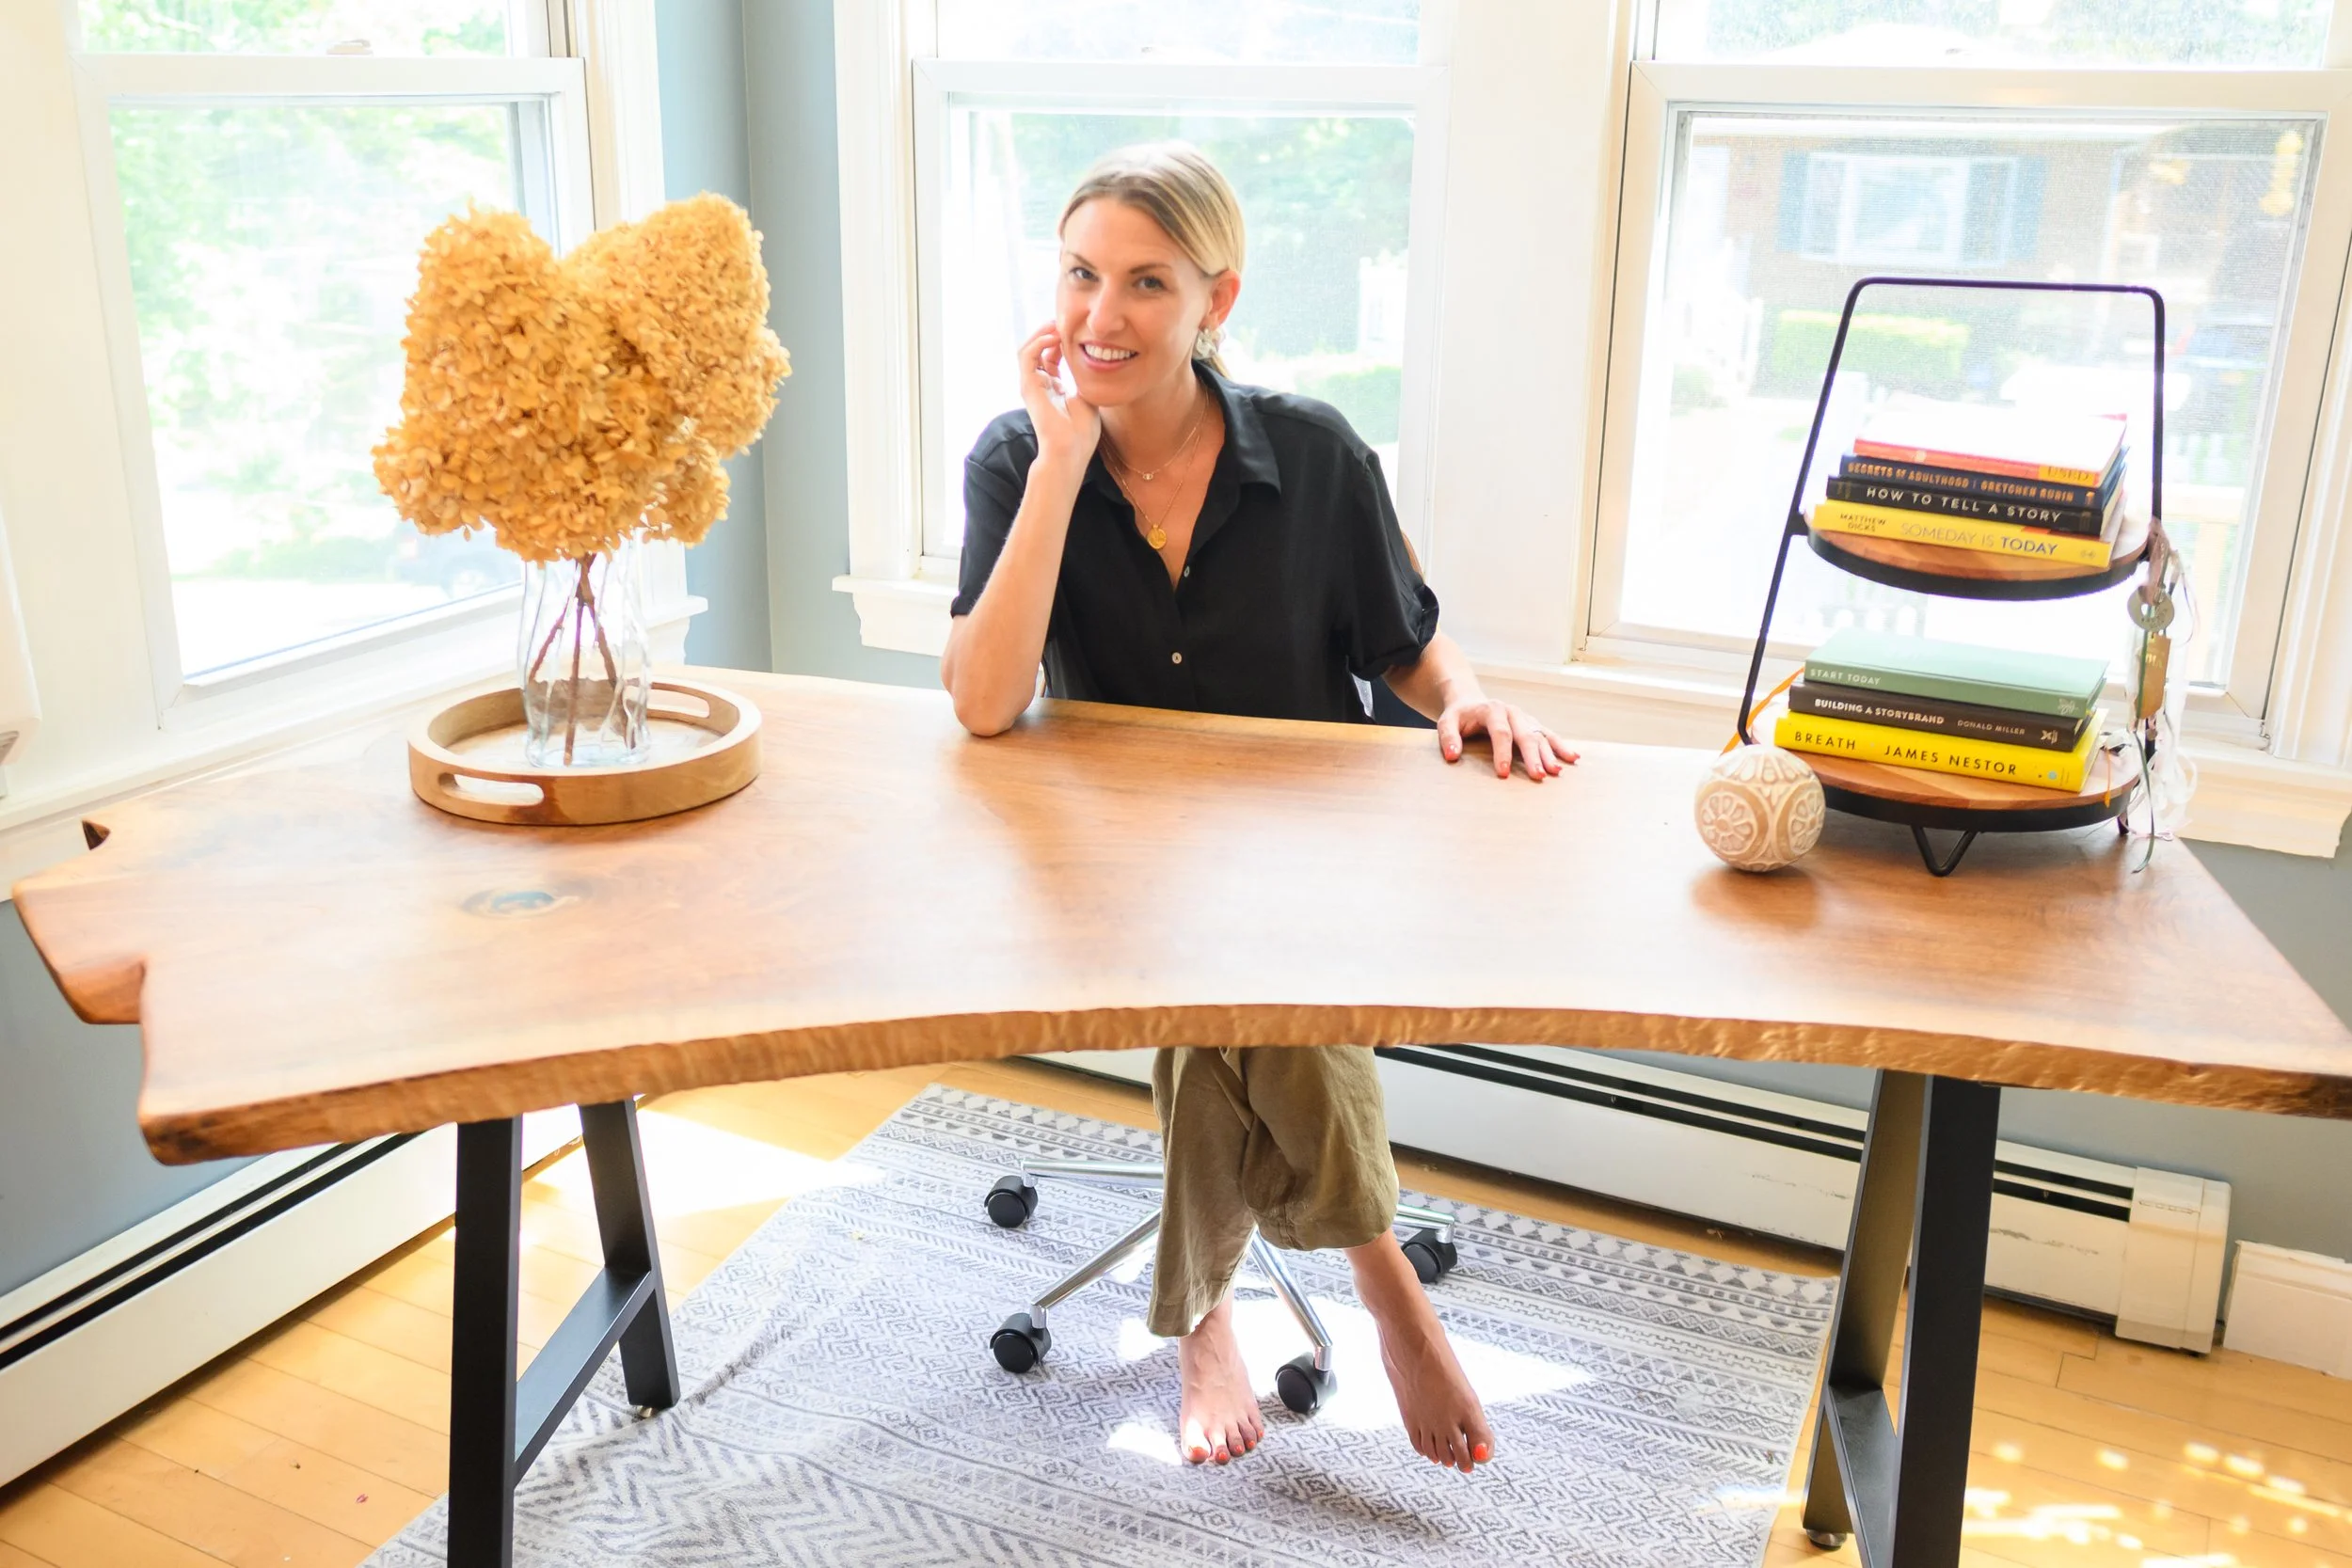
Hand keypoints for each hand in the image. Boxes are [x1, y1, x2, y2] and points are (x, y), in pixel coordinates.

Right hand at [1018, 324, 1099, 471]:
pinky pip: (1027, 356)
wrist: (1071, 450)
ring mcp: (1032, 385)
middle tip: (1064, 320)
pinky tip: (1054, 337)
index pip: (1051, 356)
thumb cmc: (1081, 432)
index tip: (1077, 329)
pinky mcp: (1028, 386)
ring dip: (1042, 333)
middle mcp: (1039, 384)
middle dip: (1050, 332)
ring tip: (1057, 324)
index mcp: (1052, 387)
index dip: (1061, 340)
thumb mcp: (1089, 397)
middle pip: (1037, 349)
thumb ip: (1085, 379)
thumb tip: (1094, 361)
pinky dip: (1038, 342)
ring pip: (1028, 349)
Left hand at [1436, 698, 1578, 781]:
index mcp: (1492, 709)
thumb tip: (1452, 755)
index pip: (1500, 732)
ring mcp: (1525, 718)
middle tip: (1538, 776)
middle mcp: (1512, 712)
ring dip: (1550, 753)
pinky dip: (1561, 746)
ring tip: (1557, 771)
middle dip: (1532, 756)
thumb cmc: (1459, 716)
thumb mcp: (1446, 721)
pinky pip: (1549, 735)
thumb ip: (1448, 737)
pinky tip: (1572, 758)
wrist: (1471, 701)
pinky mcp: (1532, 724)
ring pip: (1540, 735)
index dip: (1502, 753)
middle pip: (1525, 734)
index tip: (1504, 773)